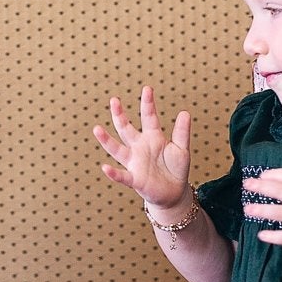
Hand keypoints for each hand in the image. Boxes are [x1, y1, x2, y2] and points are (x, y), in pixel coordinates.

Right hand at [93, 86, 191, 213]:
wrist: (173, 192)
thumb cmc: (176, 168)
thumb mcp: (182, 149)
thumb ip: (182, 133)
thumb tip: (184, 112)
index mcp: (153, 137)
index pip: (149, 117)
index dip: (147, 104)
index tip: (147, 89)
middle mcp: (139, 147)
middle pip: (126, 129)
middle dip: (120, 115)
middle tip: (114, 100)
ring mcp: (135, 162)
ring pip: (118, 149)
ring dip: (107, 140)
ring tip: (97, 129)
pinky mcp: (135, 179)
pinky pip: (122, 175)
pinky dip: (113, 173)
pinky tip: (105, 167)